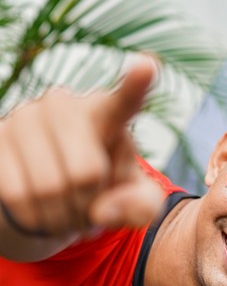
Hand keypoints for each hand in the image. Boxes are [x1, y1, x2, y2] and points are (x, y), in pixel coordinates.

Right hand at [0, 59, 163, 236]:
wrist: (54, 196)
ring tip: (69, 215)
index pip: (125, 102)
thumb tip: (104, 212)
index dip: (135, 86)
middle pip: (86, 173)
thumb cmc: (104, 190)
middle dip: (90, 206)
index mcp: (108, 115)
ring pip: (49, 188)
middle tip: (91, 213)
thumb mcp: (134, 202)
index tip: (149, 67)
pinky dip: (36, 219)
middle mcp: (65, 105)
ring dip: (63, 219)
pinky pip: (18, 194)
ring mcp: (25, 116)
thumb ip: (141, 207)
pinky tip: (43, 215)